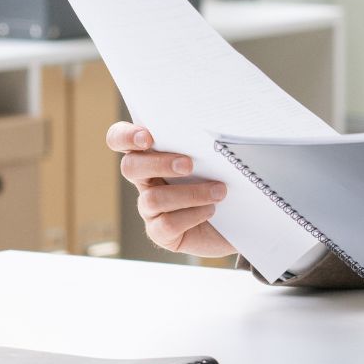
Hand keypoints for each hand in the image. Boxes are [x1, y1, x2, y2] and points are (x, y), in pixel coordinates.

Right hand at [106, 122, 234, 256]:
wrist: (243, 220)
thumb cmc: (228, 181)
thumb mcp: (219, 158)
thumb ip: (206, 143)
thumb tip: (215, 130)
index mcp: (153, 155)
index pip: (121, 139)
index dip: (126, 136)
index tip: (147, 138)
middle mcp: (146, 180)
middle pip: (130, 167)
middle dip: (159, 163)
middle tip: (189, 164)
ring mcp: (150, 208)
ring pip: (152, 199)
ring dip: (189, 193)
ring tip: (219, 191)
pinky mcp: (161, 232)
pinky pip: (167, 224)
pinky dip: (192, 215)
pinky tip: (211, 211)